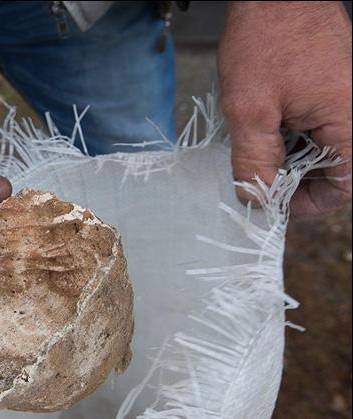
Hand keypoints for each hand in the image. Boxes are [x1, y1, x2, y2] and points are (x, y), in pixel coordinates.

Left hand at [218, 1, 351, 219]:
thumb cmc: (265, 41)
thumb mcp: (249, 111)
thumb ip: (254, 161)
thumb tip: (256, 199)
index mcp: (350, 121)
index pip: (345, 185)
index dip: (309, 203)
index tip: (275, 205)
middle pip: (333, 168)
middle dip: (294, 180)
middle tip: (257, 181)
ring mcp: (347, 98)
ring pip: (322, 148)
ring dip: (289, 157)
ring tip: (255, 152)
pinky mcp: (333, 87)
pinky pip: (317, 125)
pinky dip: (291, 135)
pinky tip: (263, 130)